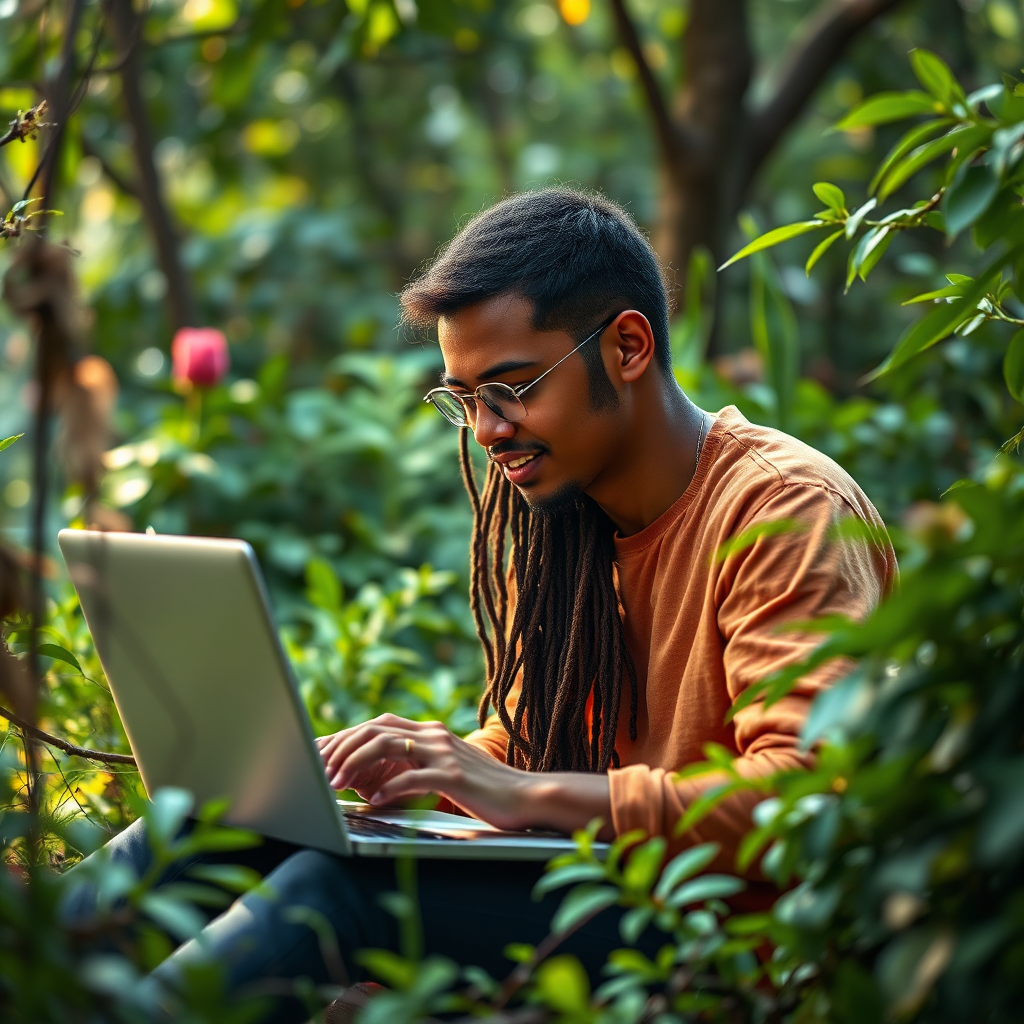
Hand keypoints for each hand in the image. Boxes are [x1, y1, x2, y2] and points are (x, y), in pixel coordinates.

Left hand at [316, 713, 612, 834]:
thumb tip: (375, 780)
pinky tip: (372, 804)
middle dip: (341, 748)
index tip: (320, 753)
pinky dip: (386, 791)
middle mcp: (434, 736)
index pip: (378, 724)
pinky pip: (410, 778)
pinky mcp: (453, 776)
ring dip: (355, 765)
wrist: (528, 797)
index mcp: (431, 732)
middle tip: (319, 770)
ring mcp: (443, 754)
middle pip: (375, 729)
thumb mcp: (447, 771)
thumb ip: (417, 766)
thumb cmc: (485, 791)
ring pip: (386, 746)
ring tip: (336, 784)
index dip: (345, 737)